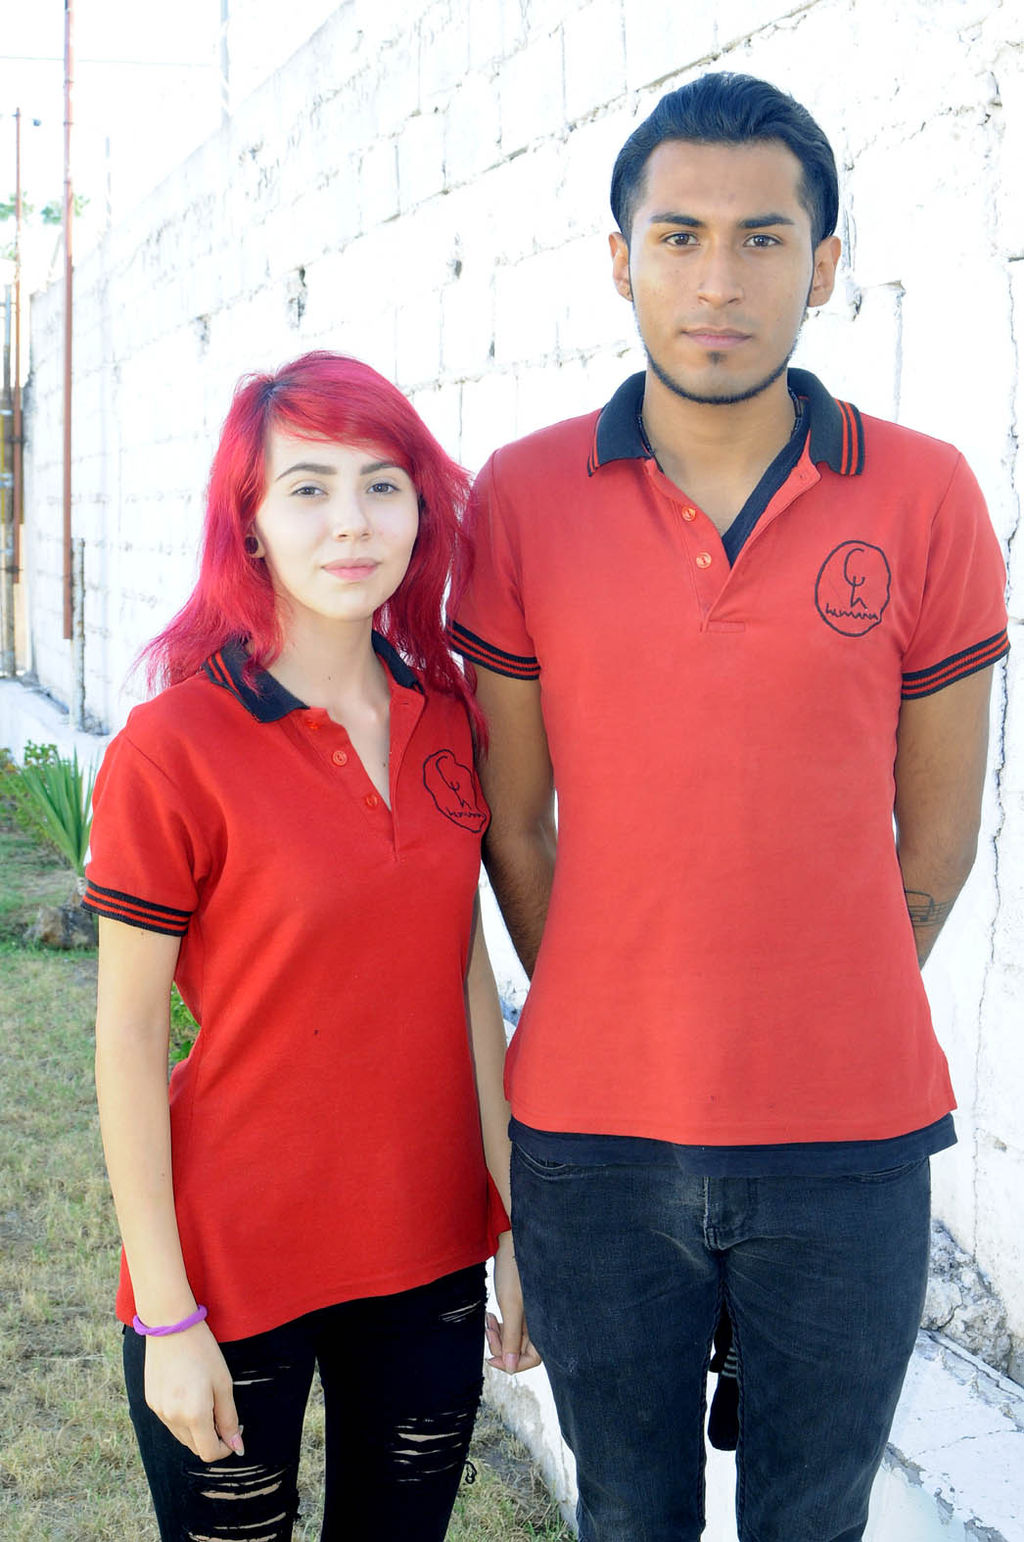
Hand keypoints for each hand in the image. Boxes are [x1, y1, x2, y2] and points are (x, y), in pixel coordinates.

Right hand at [143, 1321, 244, 1461]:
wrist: (170, 1327)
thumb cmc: (203, 1352)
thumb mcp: (223, 1383)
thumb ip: (229, 1418)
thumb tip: (237, 1446)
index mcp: (194, 1415)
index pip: (209, 1452)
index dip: (225, 1447)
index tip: (234, 1431)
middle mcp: (172, 1418)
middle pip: (195, 1446)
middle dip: (211, 1436)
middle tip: (221, 1410)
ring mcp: (158, 1411)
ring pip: (181, 1435)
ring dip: (196, 1428)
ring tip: (204, 1397)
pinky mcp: (150, 1402)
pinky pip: (169, 1420)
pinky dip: (182, 1416)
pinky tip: (188, 1391)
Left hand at [486, 1233, 541, 1374]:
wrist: (512, 1242)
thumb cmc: (514, 1270)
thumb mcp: (511, 1305)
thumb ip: (511, 1338)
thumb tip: (509, 1368)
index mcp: (543, 1323)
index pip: (532, 1359)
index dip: (511, 1363)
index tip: (491, 1357)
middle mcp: (540, 1321)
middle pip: (520, 1351)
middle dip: (501, 1345)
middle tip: (488, 1329)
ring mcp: (531, 1314)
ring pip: (514, 1339)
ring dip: (498, 1335)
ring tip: (488, 1319)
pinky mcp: (522, 1306)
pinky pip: (511, 1326)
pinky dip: (499, 1325)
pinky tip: (491, 1314)